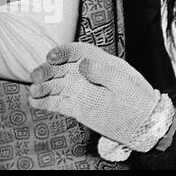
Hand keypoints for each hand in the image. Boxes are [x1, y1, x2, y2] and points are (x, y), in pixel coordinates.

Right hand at [29, 43, 173, 151]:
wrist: (141, 123)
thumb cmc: (137, 100)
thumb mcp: (124, 84)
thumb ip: (104, 73)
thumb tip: (83, 63)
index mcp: (101, 63)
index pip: (79, 52)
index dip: (64, 52)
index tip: (52, 56)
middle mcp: (87, 75)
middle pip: (62, 67)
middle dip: (47, 69)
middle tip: (36, 76)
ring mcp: (79, 91)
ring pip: (55, 84)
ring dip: (42, 85)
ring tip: (35, 91)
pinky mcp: (75, 107)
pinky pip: (55, 102)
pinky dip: (43, 101)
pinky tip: (34, 101)